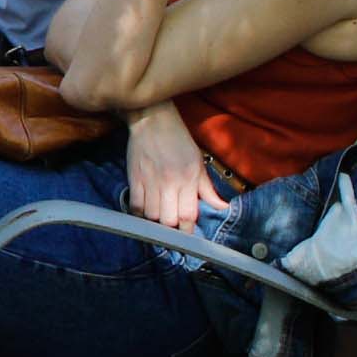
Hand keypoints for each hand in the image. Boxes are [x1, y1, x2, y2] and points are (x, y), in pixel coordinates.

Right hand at [126, 105, 226, 228]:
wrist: (153, 120)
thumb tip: (222, 207)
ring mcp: (150, 180)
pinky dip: (139, 214)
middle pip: (168, 220)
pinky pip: (135, 205)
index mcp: (188, 178)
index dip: (188, 231)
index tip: (188, 236)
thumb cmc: (179, 140)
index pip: (188, 215)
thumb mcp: (198, 162)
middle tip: (173, 226)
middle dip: (172, 227)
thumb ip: (208, 189)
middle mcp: (169, 182)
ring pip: (151, 215)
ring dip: (156, 221)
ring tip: (160, 218)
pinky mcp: (134, 178)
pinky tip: (145, 211)